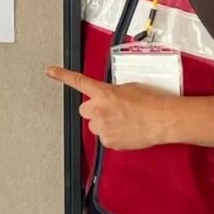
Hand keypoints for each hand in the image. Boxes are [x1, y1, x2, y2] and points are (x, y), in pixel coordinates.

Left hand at [47, 66, 168, 150]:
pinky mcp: (108, 142)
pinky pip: (104, 138)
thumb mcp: (129, 87)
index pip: (78, 81)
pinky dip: (112, 135)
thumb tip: (108, 97)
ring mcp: (102, 127)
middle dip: (95, 109)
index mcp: (103, 93)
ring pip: (95, 125)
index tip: (51, 71)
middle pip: (85, 110)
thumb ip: (111, 92)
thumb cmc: (151, 102)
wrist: (162, 119)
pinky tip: (126, 130)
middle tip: (112, 109)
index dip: (62, 75)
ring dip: (104, 122)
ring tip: (124, 120)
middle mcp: (99, 110)